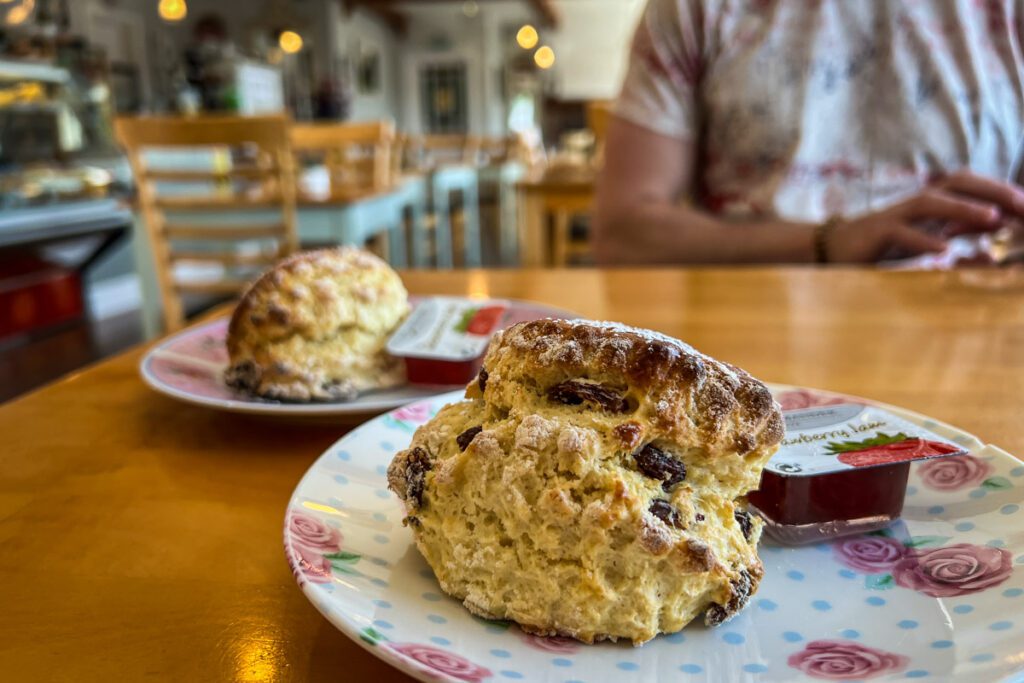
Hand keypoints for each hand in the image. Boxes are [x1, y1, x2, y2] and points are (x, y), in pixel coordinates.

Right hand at [824, 171, 1023, 262]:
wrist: (835, 248)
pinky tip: (944, 250)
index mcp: (932, 202)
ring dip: (964, 208)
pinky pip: (902, 233)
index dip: (1002, 190)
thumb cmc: (885, 245)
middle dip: (992, 190)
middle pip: (958, 183)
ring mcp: (896, 215)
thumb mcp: (928, 237)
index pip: (972, 186)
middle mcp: (917, 202)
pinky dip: (924, 240)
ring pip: (932, 202)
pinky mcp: (877, 233)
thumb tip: (998, 226)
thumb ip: (960, 230)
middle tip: (1022, 205)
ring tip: (993, 217)